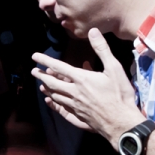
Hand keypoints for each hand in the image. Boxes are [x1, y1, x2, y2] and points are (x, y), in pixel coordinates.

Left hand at [32, 28, 145, 145]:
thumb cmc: (120, 94)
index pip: (58, 67)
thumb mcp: (114, 68)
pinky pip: (61, 110)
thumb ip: (102, 49)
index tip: (34, 56)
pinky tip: (50, 103)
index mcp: (81, 79)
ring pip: (56, 96)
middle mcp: (74, 92)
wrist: (121, 122)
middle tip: (33, 72)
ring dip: (47, 89)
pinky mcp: (78, 117)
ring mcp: (74, 106)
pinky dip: (53, 105)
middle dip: (41, 76)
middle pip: (52, 83)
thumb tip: (93, 31)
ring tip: (41, 85)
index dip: (45, 60)